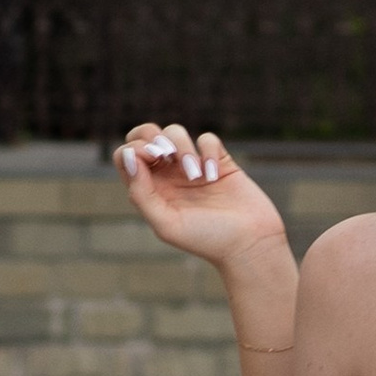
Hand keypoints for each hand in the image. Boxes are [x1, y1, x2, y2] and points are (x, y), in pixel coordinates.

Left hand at [116, 121, 289, 268]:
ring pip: (174, 132)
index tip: (152, 159)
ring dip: (182, 147)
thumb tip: (130, 157)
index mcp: (150, 190)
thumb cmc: (207, 239)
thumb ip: (141, 194)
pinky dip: (209, 151)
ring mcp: (193, 166)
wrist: (249, 243)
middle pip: (145, 135)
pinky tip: (215, 174)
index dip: (133, 149)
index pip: (125, 156)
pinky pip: (207, 138)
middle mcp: (167, 176)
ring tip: (196, 175)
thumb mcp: (167, 224)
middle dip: (152, 137)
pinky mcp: (218, 160)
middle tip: (166, 155)